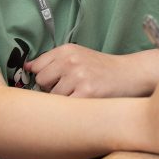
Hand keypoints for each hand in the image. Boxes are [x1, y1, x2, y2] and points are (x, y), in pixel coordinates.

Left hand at [25, 43, 154, 97]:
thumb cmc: (102, 68)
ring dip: (63, 100)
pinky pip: (65, 106)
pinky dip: (71, 108)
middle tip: (70, 89)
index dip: (44, 77)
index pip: (36, 66)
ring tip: (80, 95)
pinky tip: (83, 102)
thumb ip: (53, 61)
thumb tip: (27, 68)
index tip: (53, 81)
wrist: (130, 74)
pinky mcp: (86, 93)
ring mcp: (78, 77)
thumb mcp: (78, 55)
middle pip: (42, 82)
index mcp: (66, 50)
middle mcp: (70, 61)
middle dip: (51, 88)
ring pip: (52, 96)